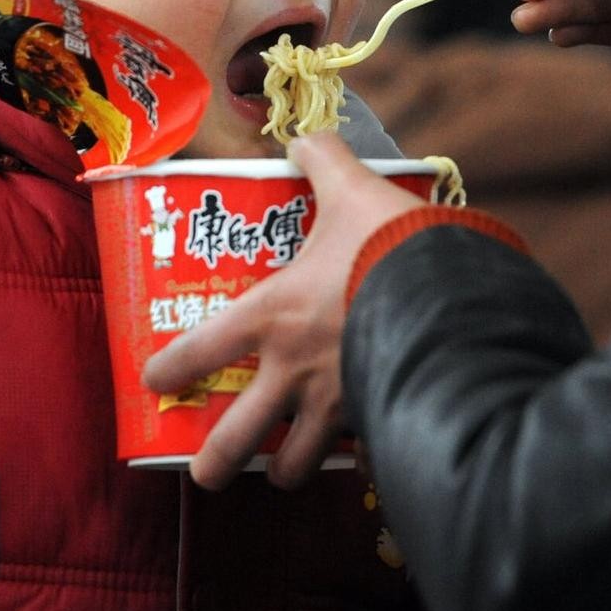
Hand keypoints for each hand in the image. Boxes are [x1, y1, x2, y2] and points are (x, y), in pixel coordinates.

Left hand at [141, 132, 423, 490]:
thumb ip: (323, 160)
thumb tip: (306, 138)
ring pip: (297, 462)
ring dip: (285, 466)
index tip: (153, 379)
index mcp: (273, 316)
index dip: (169, 368)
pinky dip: (355, 464)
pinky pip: (360, 460)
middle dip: (215, 462)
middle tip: (206, 472)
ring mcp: (338, 405)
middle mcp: (295, 371)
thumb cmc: (391, 243)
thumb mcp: (352, 190)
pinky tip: (356, 457)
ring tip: (283, 466)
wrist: (456, 292)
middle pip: (236, 437)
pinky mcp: (380, 419)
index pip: (200, 350)